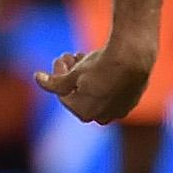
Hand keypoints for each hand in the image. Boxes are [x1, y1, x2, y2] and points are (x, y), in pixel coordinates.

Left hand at [34, 44, 153, 123]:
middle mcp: (102, 117)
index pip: (63, 94)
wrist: (134, 56)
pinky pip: (112, 91)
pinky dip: (105, 79)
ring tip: (86, 56)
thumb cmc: (100, 66)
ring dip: (87, 76)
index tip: (61, 57)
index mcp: (84, 114)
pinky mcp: (132, 100)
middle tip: (71, 56)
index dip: (59, 74)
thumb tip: (37, 79)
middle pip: (80, 94)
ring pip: (96, 92)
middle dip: (72, 75)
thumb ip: (54, 82)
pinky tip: (104, 63)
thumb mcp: (73, 74)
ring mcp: (119, 110)